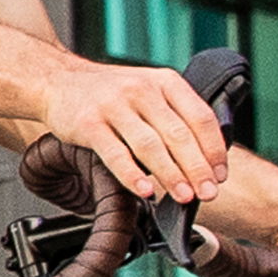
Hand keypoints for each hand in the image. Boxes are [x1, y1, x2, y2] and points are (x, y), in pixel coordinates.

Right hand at [38, 56, 227, 203]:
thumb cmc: (108, 93)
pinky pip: (116, 154)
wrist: (57, 80)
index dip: (213, 149)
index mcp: (164, 82)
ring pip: (151, 145)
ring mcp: (114, 106)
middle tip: (208, 193)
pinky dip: (133, 175)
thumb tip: (203, 159)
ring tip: (183, 196)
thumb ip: (173, 115)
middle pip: (178, 134)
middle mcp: (142, 90)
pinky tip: (145, 191)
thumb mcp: (147, 90)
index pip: (200, 117)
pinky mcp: (89, 123)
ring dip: (171, 175)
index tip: (220, 175)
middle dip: (197, 168)